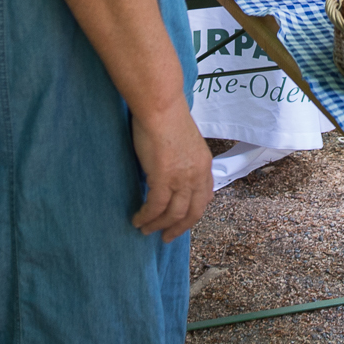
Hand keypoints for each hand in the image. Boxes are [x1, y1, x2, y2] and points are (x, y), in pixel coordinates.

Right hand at [128, 105, 212, 240]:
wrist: (160, 106)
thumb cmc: (167, 117)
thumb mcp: (184, 143)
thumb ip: (183, 161)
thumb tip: (174, 177)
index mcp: (204, 165)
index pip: (205, 197)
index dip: (193, 213)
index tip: (181, 222)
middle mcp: (198, 174)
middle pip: (192, 212)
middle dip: (178, 228)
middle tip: (165, 237)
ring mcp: (182, 177)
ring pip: (174, 213)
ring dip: (158, 225)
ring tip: (145, 230)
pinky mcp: (164, 178)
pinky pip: (156, 206)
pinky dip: (146, 217)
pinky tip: (137, 219)